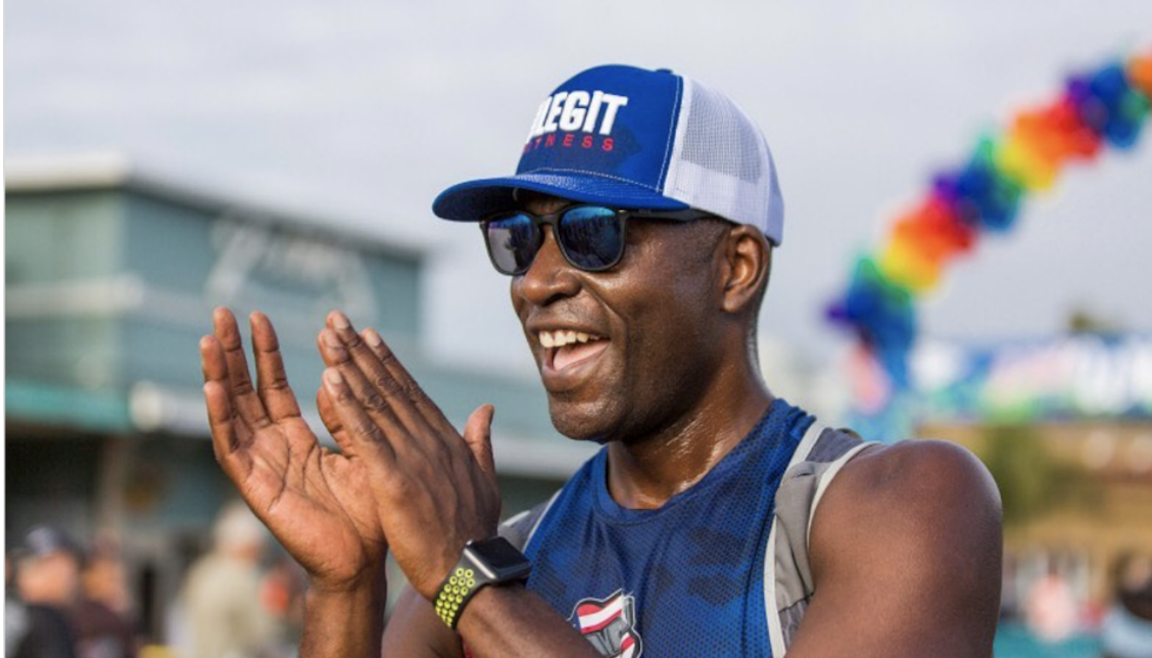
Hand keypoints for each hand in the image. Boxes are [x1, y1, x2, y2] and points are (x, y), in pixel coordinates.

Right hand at [200, 308, 387, 591]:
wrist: (363, 561)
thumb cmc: (367, 512)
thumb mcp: (362, 452)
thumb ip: (348, 417)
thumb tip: (337, 375)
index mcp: (295, 439)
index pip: (272, 386)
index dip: (264, 353)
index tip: (258, 316)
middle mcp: (271, 449)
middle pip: (244, 392)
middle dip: (232, 353)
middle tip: (222, 312)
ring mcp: (260, 467)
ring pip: (231, 413)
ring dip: (218, 376)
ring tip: (210, 338)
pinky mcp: (255, 488)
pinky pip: (231, 449)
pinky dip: (221, 418)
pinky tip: (213, 388)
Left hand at [314, 311, 500, 599]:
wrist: (471, 571)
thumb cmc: (474, 532)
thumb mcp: (482, 480)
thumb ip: (479, 441)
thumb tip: (485, 410)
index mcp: (445, 440)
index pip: (410, 392)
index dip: (386, 362)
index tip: (367, 335)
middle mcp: (429, 440)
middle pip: (388, 386)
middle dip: (360, 351)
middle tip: (336, 319)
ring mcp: (413, 457)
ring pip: (375, 401)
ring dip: (349, 365)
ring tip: (328, 335)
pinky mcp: (394, 479)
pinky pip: (365, 436)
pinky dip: (347, 405)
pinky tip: (329, 380)